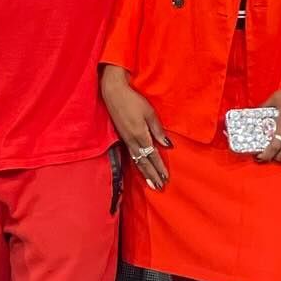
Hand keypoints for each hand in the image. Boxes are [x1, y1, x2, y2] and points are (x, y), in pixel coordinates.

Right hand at [100, 65, 170, 189]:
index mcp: (141, 135)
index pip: (152, 156)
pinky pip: (131, 155)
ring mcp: (126, 139)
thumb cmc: (133, 100)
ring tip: (151, 183)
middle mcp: (132, 141)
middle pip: (143, 162)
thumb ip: (157, 131)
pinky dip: (137, 164)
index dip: (159, 168)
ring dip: (145, 173)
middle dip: (152, 175)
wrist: (113, 93)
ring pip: (136, 160)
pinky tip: (140, 167)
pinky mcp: (122, 136)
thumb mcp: (150, 113)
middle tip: (159, 187)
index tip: (166, 179)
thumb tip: (167, 146)